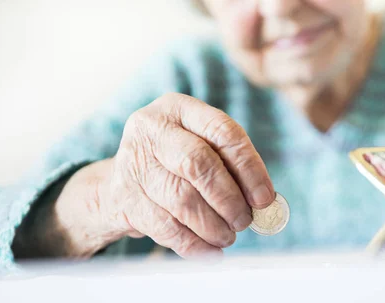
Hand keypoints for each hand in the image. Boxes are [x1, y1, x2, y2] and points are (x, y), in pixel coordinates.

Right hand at [95, 93, 274, 257]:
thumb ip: (230, 165)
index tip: (265, 197)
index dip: (250, 167)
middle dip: (229, 199)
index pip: (223, 131)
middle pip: (198, 164)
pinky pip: (166, 227)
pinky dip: (194, 244)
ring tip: (228, 236)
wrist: (119, 182)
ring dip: (213, 226)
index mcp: (178, 108)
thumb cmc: (174, 163)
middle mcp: (151, 129)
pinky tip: (211, 252)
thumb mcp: (199, 146)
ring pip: (182, 199)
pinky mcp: (124, 198)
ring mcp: (133, 163)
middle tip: (245, 220)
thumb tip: (263, 200)